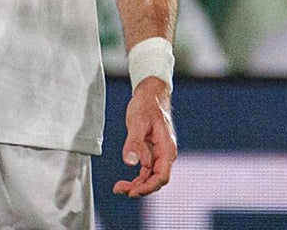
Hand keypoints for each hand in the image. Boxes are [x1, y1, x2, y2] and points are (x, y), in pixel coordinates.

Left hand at [113, 77, 176, 197]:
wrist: (150, 94)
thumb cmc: (146, 105)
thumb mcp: (137, 122)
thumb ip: (134, 143)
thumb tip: (130, 162)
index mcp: (167, 148)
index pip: (161, 176)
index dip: (148, 187)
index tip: (132, 192)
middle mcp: (166, 154)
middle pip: (156, 180)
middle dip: (139, 188)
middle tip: (119, 190)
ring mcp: (159, 154)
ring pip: (151, 177)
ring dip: (137, 185)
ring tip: (119, 187)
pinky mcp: (152, 152)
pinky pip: (147, 170)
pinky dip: (137, 177)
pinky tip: (126, 181)